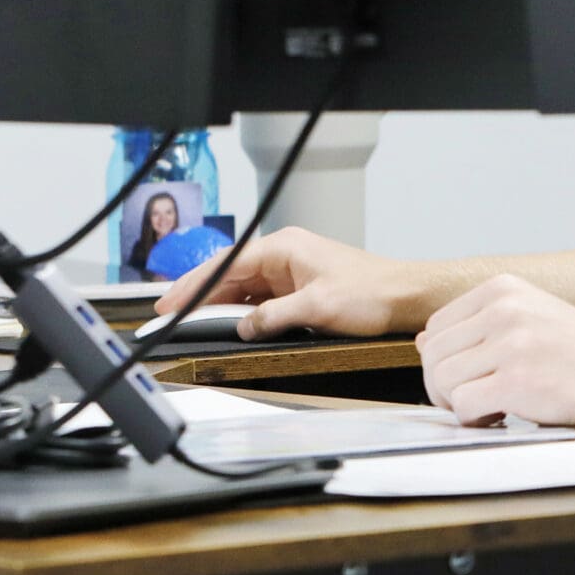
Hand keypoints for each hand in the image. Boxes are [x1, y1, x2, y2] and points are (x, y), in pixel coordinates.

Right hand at [149, 227, 437, 338]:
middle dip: (198, 295)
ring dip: (218, 305)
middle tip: (168, 315)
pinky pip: (261, 299)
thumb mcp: (317, 307)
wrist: (406, 297)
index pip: (226, 264)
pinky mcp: (301, 289)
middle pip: (230, 275)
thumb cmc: (372, 291)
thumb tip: (244, 326)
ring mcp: (292, 272)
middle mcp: (285, 256)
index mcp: (285, 248)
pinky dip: (243, 312)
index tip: (169, 301)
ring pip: (243, 288)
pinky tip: (229, 326)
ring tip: (189, 322)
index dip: (194, 284)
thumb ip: (274, 316)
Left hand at [418, 275, 574, 427]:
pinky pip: (464, 406)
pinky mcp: (518, 381)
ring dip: (461, 405)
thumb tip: (423, 341)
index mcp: (503, 290)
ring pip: (443, 382)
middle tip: (477, 400)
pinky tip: (504, 416)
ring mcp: (511, 344)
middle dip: (445, 387)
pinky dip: (476, 420)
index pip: (436, 328)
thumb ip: (477, 327)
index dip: (445, 361)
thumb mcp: (530, 319)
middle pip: (433, 357)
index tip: (474, 377)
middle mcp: (504, 309)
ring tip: (494, 408)